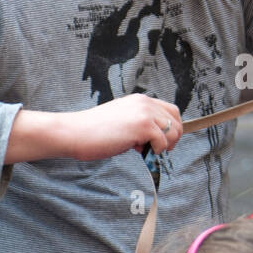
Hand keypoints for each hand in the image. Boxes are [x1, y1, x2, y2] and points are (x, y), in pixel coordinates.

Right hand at [4, 96, 182, 164]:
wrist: (75, 132)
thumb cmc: (94, 131)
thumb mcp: (122, 121)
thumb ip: (139, 124)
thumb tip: (156, 139)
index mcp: (140, 100)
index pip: (171, 111)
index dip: (171, 128)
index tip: (161, 142)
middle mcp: (145, 103)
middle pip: (177, 120)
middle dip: (172, 139)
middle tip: (155, 150)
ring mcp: (144, 113)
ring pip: (173, 132)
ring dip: (163, 146)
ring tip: (143, 150)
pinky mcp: (142, 126)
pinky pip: (163, 142)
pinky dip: (155, 151)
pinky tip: (138, 151)